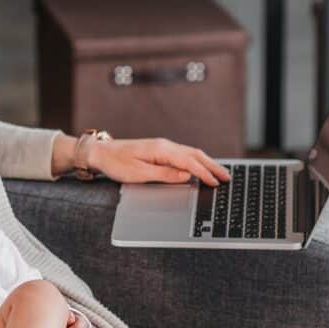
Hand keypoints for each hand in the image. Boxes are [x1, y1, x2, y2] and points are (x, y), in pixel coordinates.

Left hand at [89, 137, 230, 186]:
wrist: (101, 152)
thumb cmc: (116, 163)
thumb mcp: (139, 173)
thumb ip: (164, 174)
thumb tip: (186, 175)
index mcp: (161, 150)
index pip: (189, 162)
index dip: (204, 173)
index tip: (216, 182)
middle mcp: (164, 145)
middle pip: (195, 155)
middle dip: (212, 166)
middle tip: (227, 177)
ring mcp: (162, 146)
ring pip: (191, 153)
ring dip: (207, 163)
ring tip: (220, 172)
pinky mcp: (159, 150)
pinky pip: (183, 154)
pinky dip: (196, 161)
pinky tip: (201, 167)